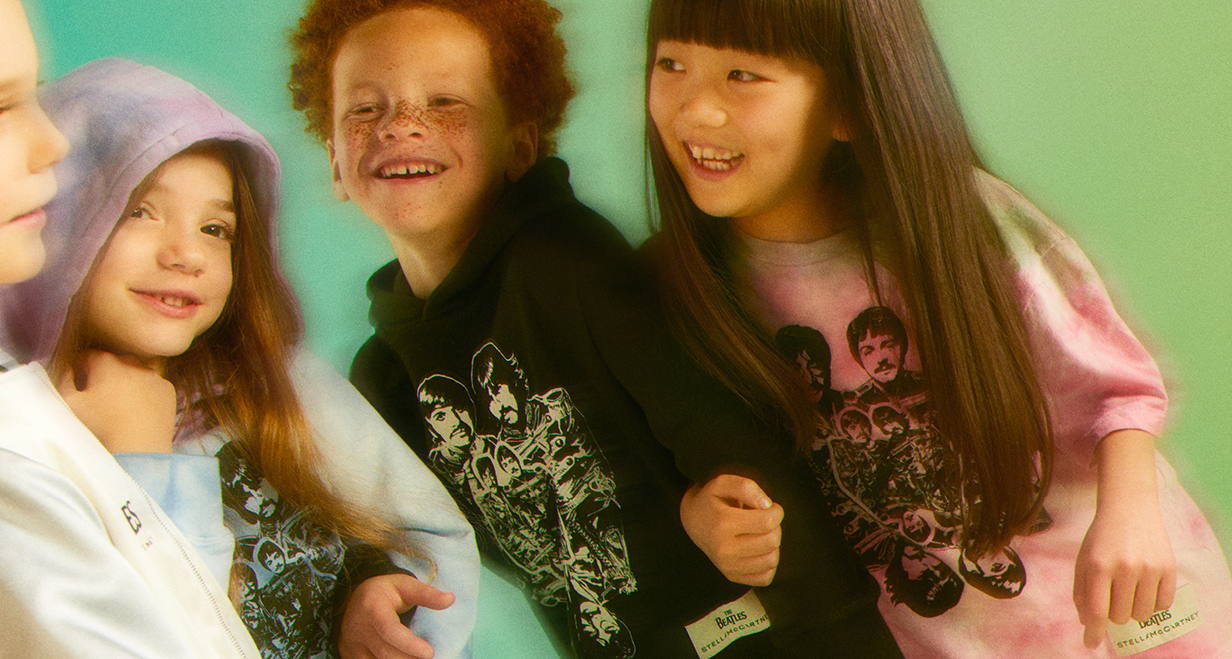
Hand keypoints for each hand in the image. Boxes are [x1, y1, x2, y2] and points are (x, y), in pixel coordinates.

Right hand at [57, 350, 176, 453]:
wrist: (136, 449)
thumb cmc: (99, 427)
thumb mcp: (68, 402)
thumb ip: (63, 379)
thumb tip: (68, 369)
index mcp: (107, 363)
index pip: (88, 356)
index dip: (81, 369)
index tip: (79, 384)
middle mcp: (134, 364)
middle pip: (114, 361)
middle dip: (104, 373)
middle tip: (98, 396)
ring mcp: (154, 376)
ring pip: (136, 372)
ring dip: (127, 381)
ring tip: (119, 404)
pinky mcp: (168, 390)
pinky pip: (153, 385)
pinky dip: (145, 392)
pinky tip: (137, 410)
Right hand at [338, 573, 453, 658]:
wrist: (357, 597)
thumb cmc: (386, 591)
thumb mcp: (405, 586)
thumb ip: (426, 594)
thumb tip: (450, 599)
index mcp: (371, 606)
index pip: (389, 630)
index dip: (409, 644)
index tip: (429, 653)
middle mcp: (356, 627)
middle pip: (384, 651)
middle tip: (428, 658)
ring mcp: (351, 643)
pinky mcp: (349, 653)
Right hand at [680, 473, 782, 586]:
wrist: (692, 521)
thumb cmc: (711, 500)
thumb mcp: (723, 483)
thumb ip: (746, 487)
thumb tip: (766, 505)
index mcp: (723, 523)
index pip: (768, 521)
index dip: (776, 511)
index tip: (770, 507)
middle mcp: (724, 549)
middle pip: (772, 541)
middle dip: (775, 527)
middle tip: (763, 519)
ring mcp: (727, 566)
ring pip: (772, 560)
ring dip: (772, 545)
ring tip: (760, 534)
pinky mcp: (732, 576)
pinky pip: (765, 577)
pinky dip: (767, 563)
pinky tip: (758, 550)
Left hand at [1072, 430, 1176, 648]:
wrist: (1130, 507)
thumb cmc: (1102, 536)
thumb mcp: (1083, 559)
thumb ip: (1082, 591)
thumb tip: (1087, 622)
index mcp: (1098, 566)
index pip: (1097, 611)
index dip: (1094, 632)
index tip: (1091, 643)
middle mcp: (1125, 568)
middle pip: (1119, 617)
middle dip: (1113, 613)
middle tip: (1112, 596)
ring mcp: (1149, 569)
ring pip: (1141, 614)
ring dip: (1132, 609)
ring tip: (1128, 590)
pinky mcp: (1169, 568)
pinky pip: (1163, 604)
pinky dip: (1152, 603)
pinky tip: (1144, 588)